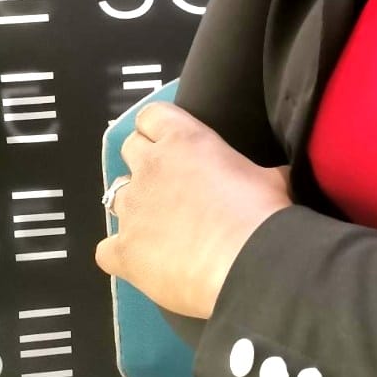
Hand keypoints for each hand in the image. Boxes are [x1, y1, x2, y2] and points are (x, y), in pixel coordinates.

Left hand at [95, 101, 292, 319]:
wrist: (246, 261)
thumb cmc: (262, 210)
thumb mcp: (270, 176)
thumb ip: (254, 171)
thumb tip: (271, 177)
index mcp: (185, 139)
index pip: (151, 115)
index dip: (160, 127)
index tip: (174, 142)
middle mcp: (150, 166)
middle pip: (129, 148)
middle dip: (145, 161)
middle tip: (170, 182)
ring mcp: (131, 209)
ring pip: (114, 195)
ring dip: (134, 206)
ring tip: (159, 225)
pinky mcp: (122, 250)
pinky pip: (105, 249)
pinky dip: (121, 253)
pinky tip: (142, 261)